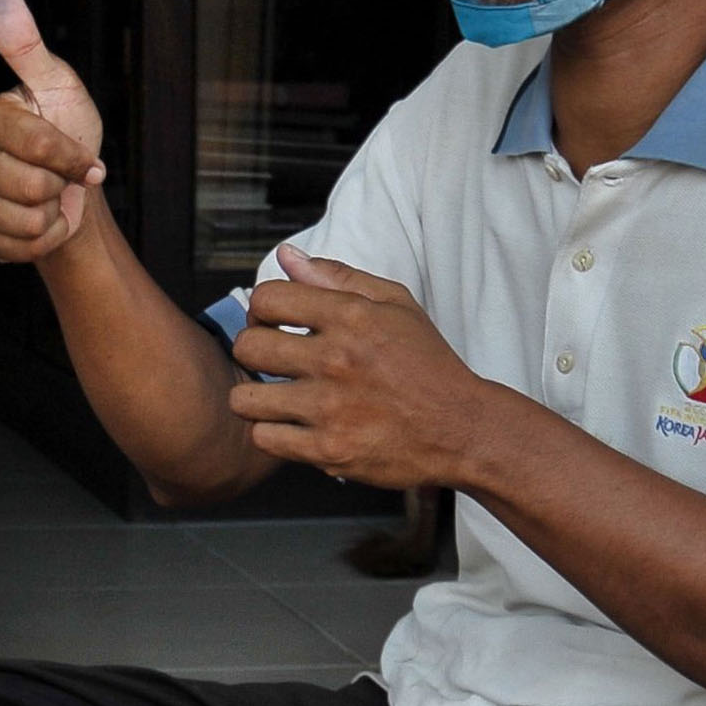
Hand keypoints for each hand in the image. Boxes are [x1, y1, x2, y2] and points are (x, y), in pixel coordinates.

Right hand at [0, 0, 107, 262]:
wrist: (69, 187)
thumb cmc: (66, 129)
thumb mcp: (57, 84)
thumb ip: (26, 45)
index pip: (39, 145)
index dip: (74, 157)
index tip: (86, 156)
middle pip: (32, 187)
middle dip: (61, 187)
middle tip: (59, 177)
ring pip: (26, 221)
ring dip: (52, 214)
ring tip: (47, 198)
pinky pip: (20, 249)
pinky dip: (44, 240)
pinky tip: (38, 221)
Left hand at [229, 246, 511, 490]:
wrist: (460, 429)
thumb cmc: (426, 364)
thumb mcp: (395, 305)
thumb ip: (337, 277)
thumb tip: (286, 256)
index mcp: (351, 317)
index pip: (266, 298)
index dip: (264, 309)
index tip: (275, 322)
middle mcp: (335, 360)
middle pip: (248, 347)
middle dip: (254, 351)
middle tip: (272, 361)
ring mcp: (330, 408)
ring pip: (245, 399)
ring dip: (256, 398)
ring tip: (278, 398)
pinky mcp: (328, 449)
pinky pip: (264, 438)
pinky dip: (272, 434)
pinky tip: (291, 426)